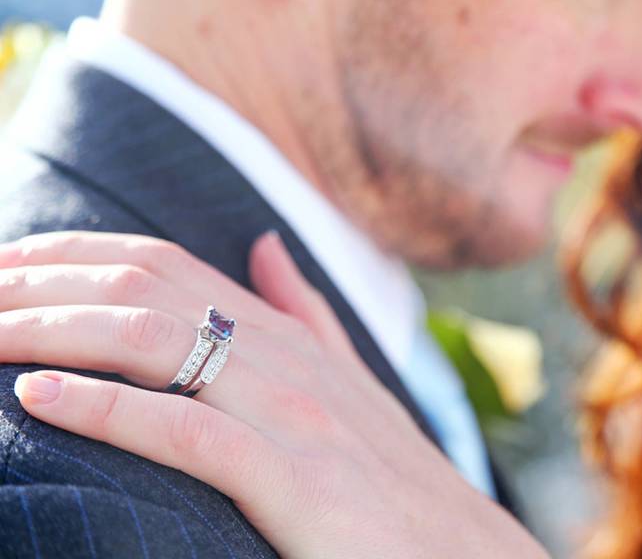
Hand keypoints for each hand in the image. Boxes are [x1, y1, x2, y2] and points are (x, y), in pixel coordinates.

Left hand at [0, 231, 545, 557]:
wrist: (466, 554)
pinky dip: (107, 411)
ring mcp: (294, 416)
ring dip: (52, 333)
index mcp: (291, 337)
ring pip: (155, 345)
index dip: (74, 254)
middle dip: (41, 283)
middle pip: (144, 291)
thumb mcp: (351, 382)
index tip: (5, 263)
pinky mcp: (295, 481)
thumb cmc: (395, 479)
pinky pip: (188, 433)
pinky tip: (38, 399)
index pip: (163, 264)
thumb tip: (264, 243)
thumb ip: (306, 313)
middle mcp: (288, 360)